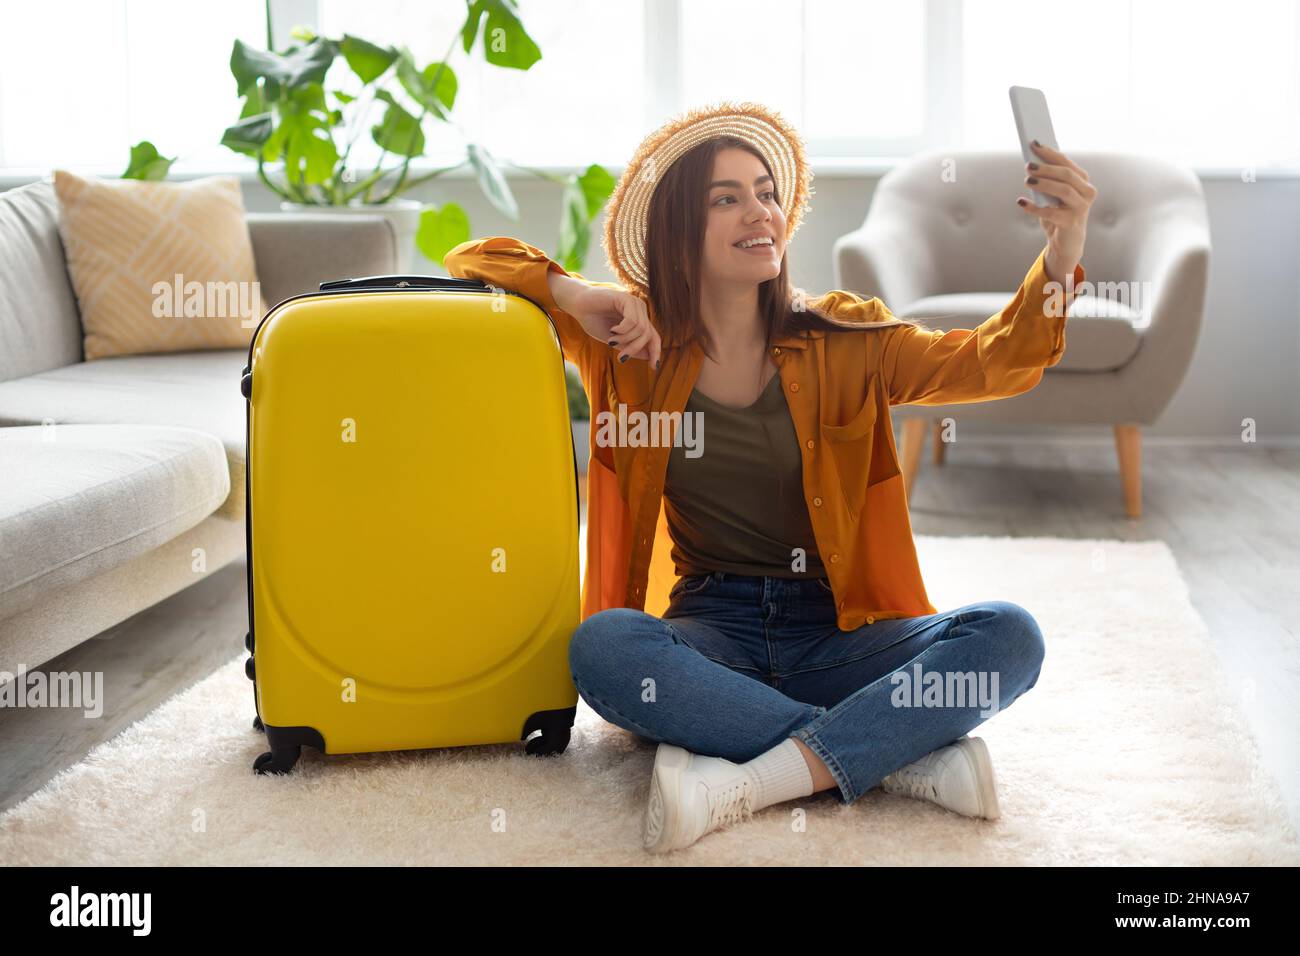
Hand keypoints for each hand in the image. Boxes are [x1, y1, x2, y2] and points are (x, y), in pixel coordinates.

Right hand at [550, 273, 662, 368]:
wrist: (577, 305)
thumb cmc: (593, 320)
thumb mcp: (614, 340)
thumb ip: (630, 346)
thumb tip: (648, 357)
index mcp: (638, 319)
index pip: (654, 336)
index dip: (656, 352)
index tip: (654, 368)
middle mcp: (639, 310)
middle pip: (648, 335)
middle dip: (635, 349)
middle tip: (620, 357)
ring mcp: (634, 303)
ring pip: (641, 329)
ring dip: (625, 340)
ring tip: (611, 339)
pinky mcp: (626, 298)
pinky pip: (632, 320)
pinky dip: (622, 330)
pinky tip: (613, 330)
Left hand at [1016, 140, 1096, 283]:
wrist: (1066, 242)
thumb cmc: (1058, 213)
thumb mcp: (1052, 195)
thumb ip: (1047, 181)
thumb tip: (1031, 163)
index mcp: (1082, 181)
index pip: (1066, 163)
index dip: (1050, 153)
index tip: (1033, 144)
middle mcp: (1086, 192)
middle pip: (1066, 175)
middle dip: (1046, 168)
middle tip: (1028, 165)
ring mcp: (1081, 208)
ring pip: (1063, 191)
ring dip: (1043, 184)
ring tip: (1027, 180)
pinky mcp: (1071, 223)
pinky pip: (1051, 213)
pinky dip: (1034, 207)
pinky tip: (1021, 202)